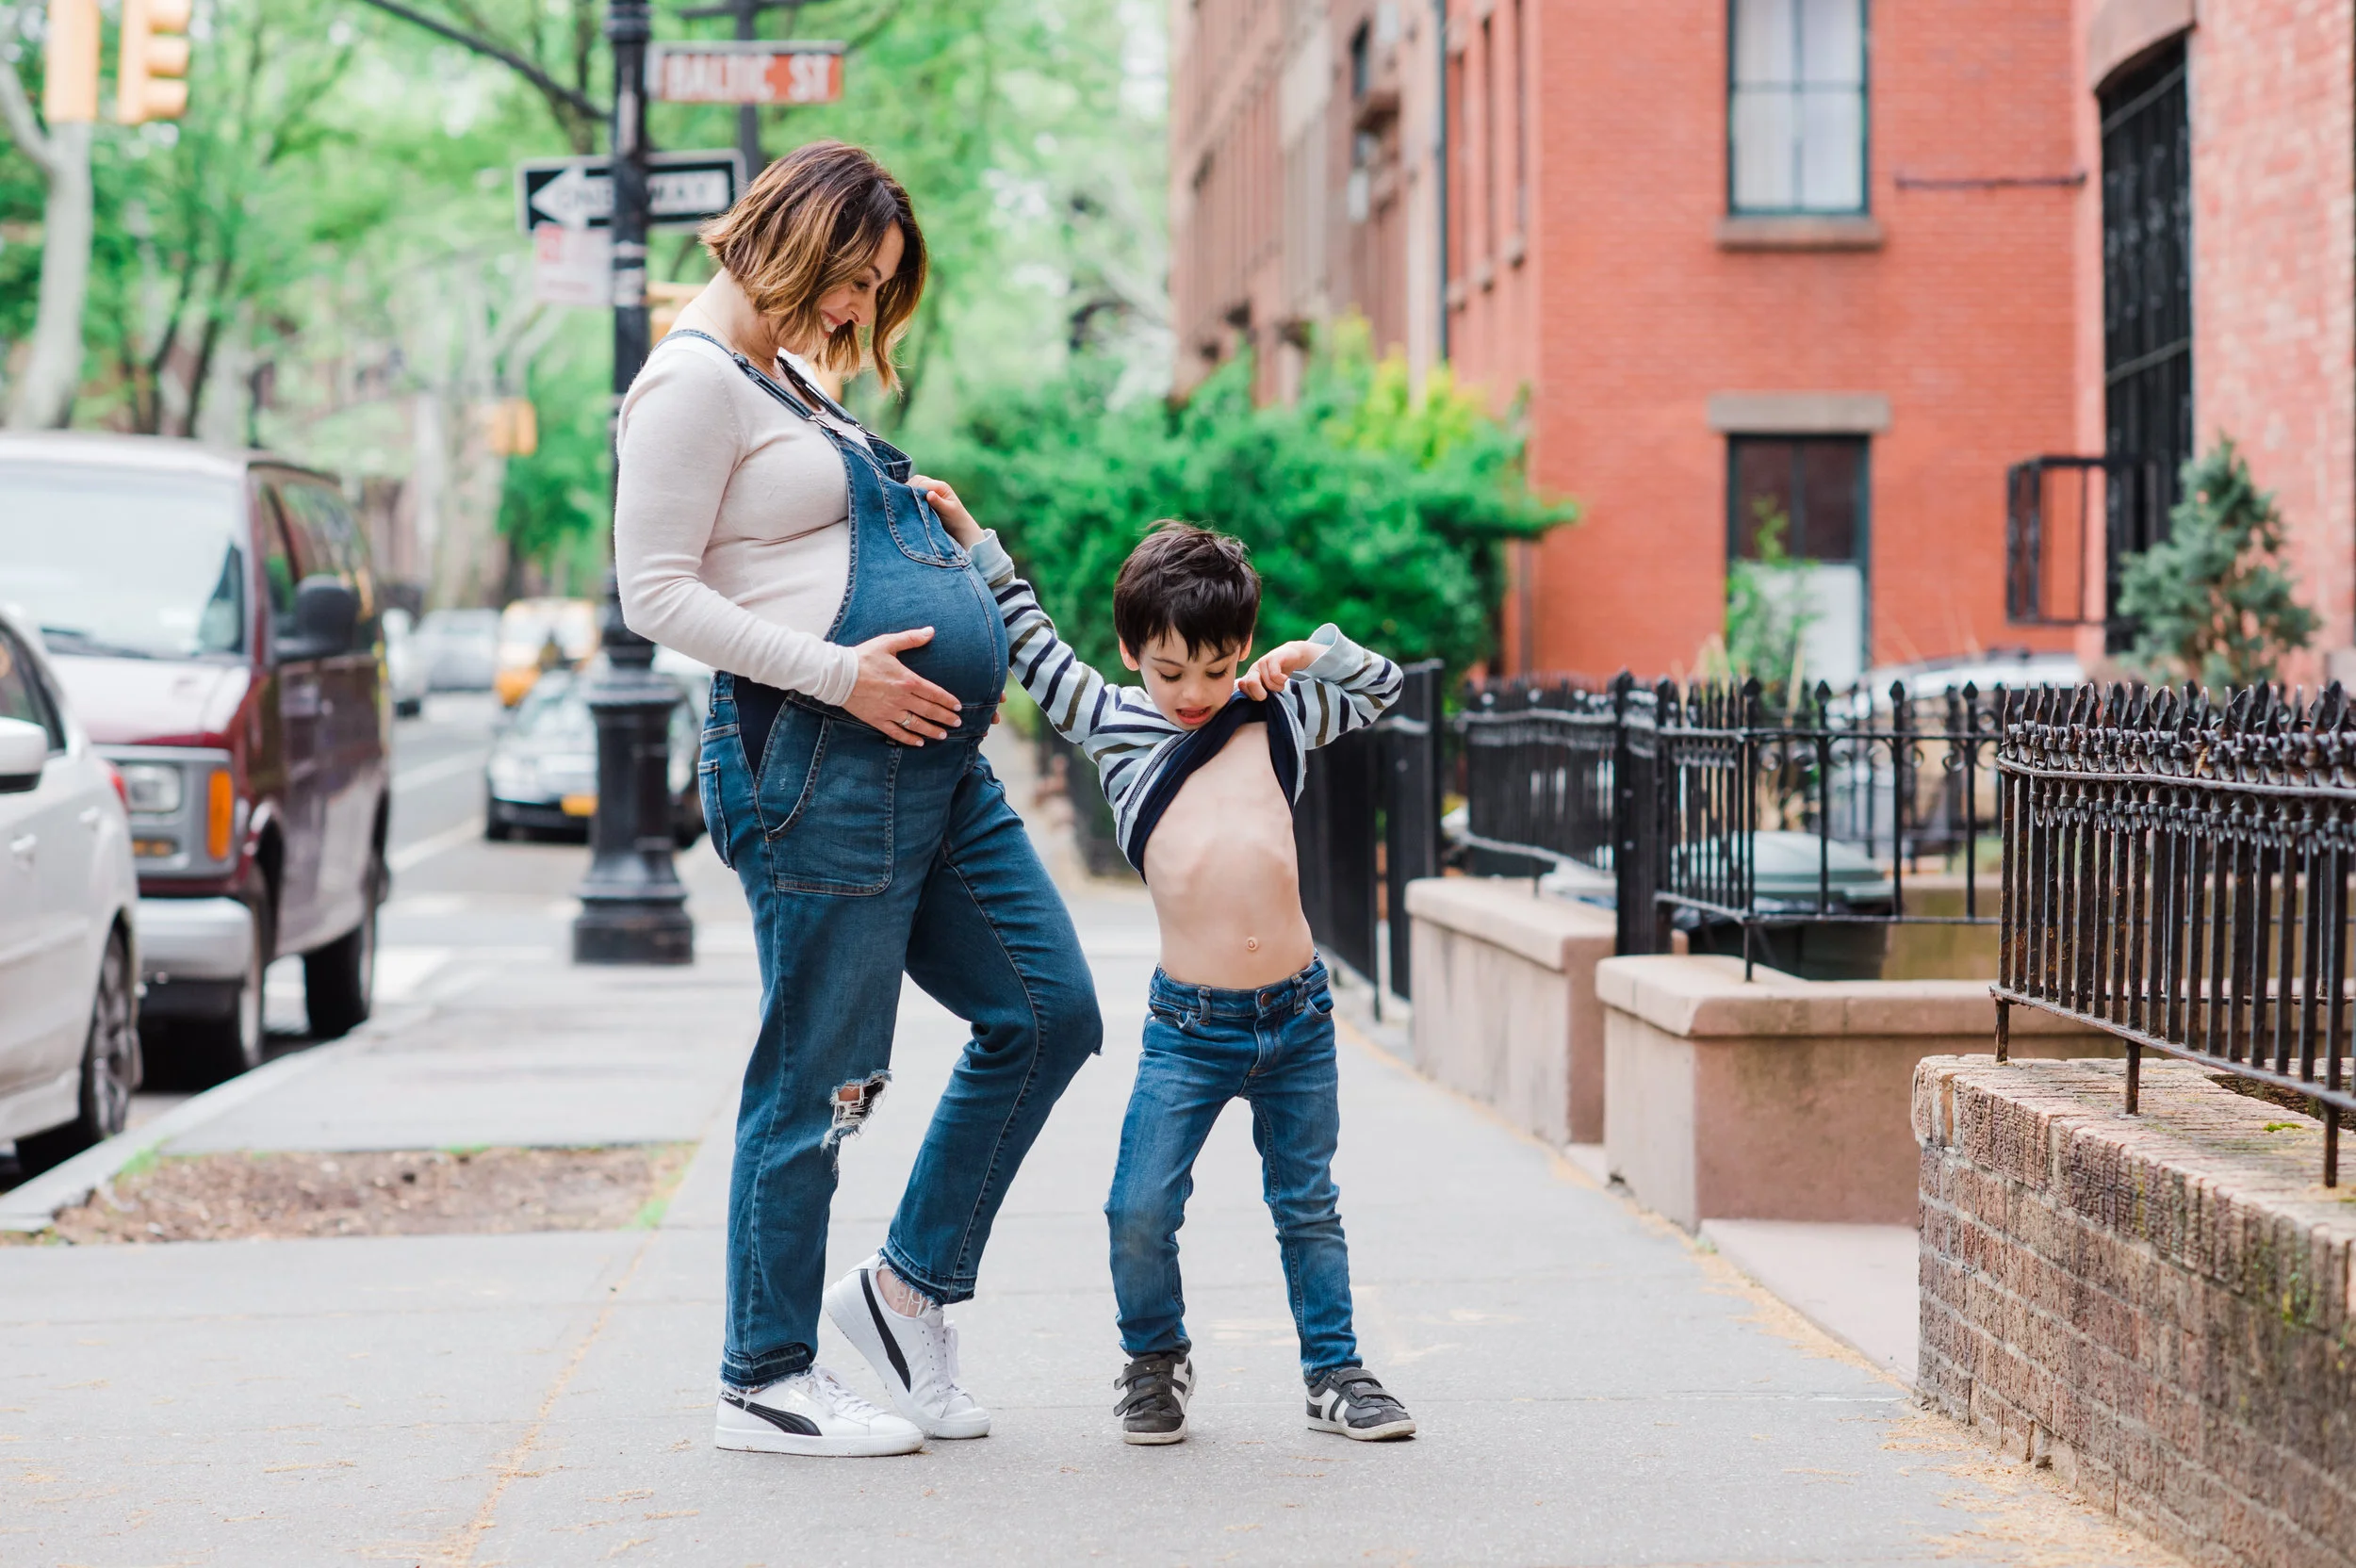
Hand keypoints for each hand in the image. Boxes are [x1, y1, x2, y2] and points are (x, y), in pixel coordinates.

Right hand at [844, 627, 962, 744]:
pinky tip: (918, 743)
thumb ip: (911, 638)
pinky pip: (897, 732)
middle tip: (957, 723)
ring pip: (916, 724)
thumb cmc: (863, 657)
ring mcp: (890, 711)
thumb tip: (930, 631)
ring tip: (942, 735)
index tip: (958, 706)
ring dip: (931, 731)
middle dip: (945, 718)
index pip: (934, 693)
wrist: (837, 675)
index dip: (948, 701)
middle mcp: (902, 698)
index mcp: (907, 680)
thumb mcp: (887, 643)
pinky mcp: (877, 719)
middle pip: (929, 710)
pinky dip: (909, 739)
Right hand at [909, 474, 983, 546]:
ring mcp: (930, 490)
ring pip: (913, 484)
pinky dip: (909, 495)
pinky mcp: (925, 496)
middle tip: (905, 502)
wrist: (959, 527)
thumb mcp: (948, 511)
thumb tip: (929, 494)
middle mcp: (935, 485)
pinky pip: (914, 491)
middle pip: (916, 480)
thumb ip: (938, 502)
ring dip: (908, 492)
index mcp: (941, 486)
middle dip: (909, 489)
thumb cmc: (956, 519)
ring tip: (905, 503)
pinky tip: (907, 503)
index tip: (910, 502)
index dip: (914, 490)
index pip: (922, 483)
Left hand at [1237, 641, 1321, 699]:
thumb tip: (1256, 702)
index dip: (1253, 695)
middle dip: (1261, 694)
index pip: (1242, 687)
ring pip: (1268, 683)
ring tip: (1281, 683)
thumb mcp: (1267, 685)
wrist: (1292, 656)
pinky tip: (1284, 677)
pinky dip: (1282, 680)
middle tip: (1270, 693)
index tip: (1263, 694)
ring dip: (1278, 687)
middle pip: (1250, 683)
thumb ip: (1258, 692)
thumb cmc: (1278, 674)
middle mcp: (1254, 669)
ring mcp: (1263, 662)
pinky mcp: (1273, 658)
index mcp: (1249, 676)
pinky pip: (1275, 675)